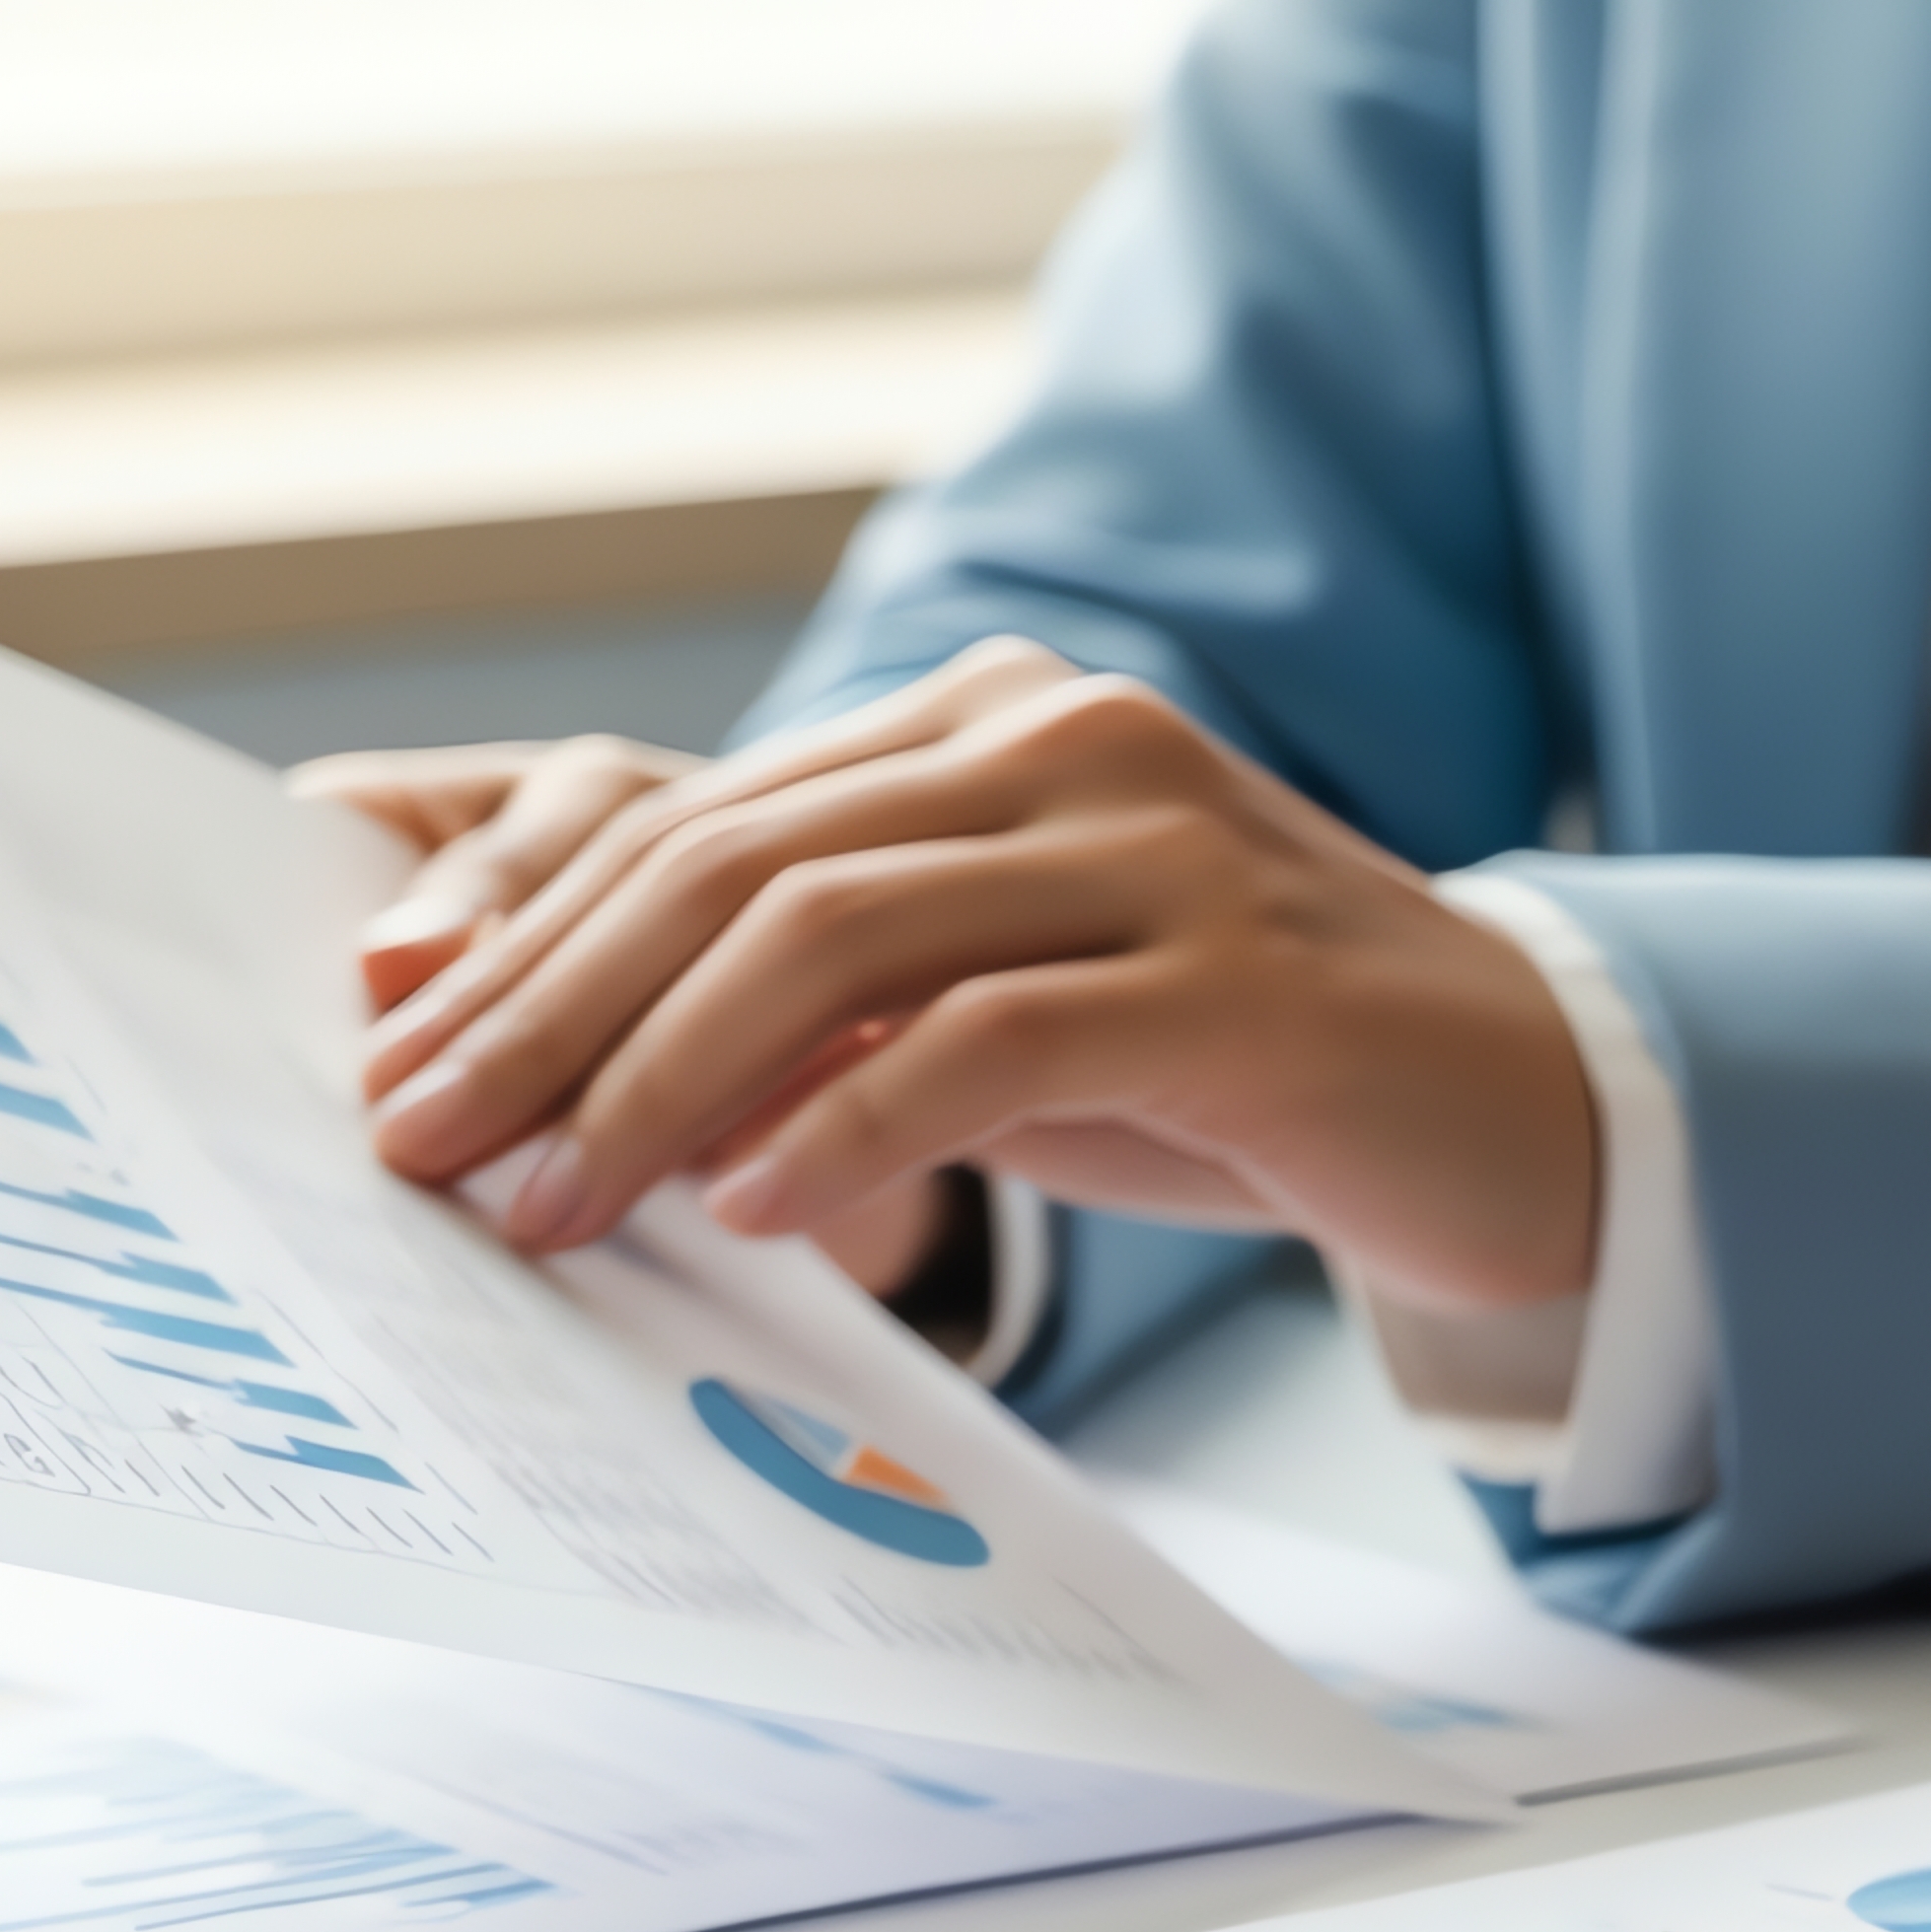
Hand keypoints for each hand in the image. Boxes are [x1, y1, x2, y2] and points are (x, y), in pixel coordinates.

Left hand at [331, 640, 1598, 1313]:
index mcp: (993, 717)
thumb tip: (577, 1084)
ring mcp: (1162, 847)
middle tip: (426, 1154)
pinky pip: (989, 1038)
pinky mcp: (1237, 979)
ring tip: (556, 1210)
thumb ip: (838, 1009)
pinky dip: (847, 1128)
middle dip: (547, 1020)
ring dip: (657, 1086)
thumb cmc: (1245, 1071)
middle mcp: (1068, 739)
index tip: (401, 1067)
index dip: (524, 945)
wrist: (1530, 1108)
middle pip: (734, 865)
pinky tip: (758, 1214)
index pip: (700, 818)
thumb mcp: (1012, 1014)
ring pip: (834, 937)